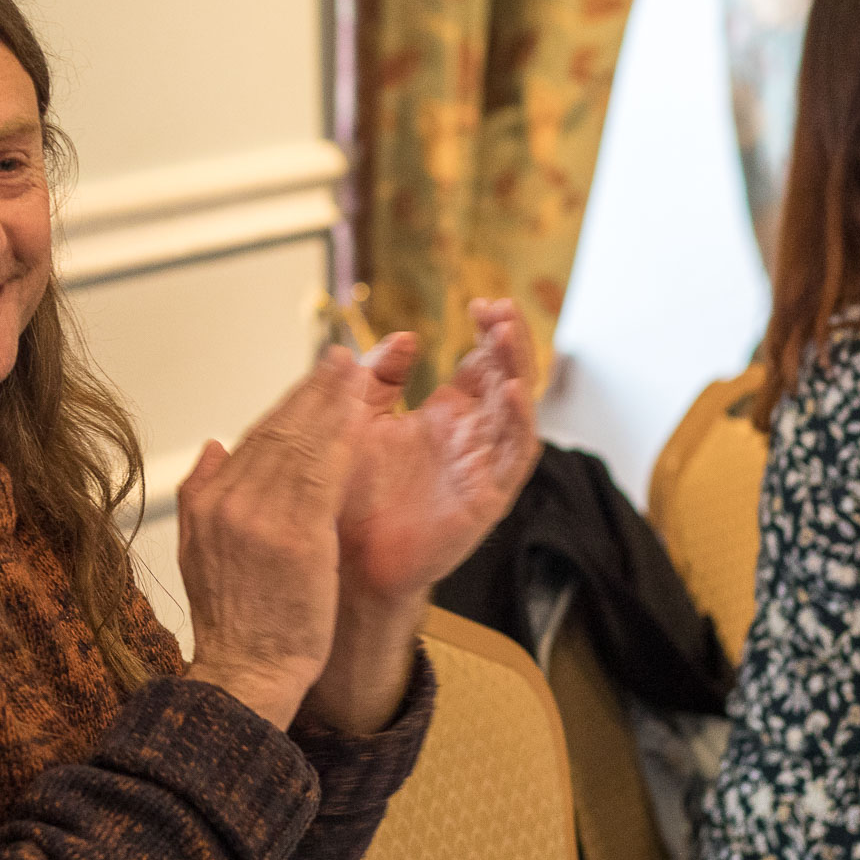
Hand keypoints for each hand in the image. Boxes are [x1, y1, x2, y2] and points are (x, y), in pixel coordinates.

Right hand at [178, 348, 363, 729]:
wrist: (245, 674)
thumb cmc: (234, 623)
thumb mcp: (197, 553)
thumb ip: (200, 495)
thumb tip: (213, 445)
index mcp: (207, 502)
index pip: (252, 439)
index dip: (288, 405)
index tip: (314, 381)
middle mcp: (229, 502)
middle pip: (277, 431)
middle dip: (313, 391)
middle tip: (341, 358)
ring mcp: (262, 517)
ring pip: (302, 444)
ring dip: (332, 403)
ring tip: (357, 372)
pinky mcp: (297, 536)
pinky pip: (324, 473)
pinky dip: (343, 440)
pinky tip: (363, 416)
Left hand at [337, 299, 540, 605]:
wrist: (340, 557)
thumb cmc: (349, 494)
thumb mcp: (359, 419)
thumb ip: (379, 377)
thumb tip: (403, 336)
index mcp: (446, 417)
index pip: (484, 365)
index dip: (489, 333)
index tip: (481, 302)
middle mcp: (471, 439)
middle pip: (509, 380)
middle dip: (510, 341)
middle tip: (499, 308)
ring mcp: (481, 468)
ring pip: (518, 412)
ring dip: (518, 369)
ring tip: (507, 334)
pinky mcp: (485, 499)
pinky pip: (513, 457)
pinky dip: (518, 421)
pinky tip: (511, 390)